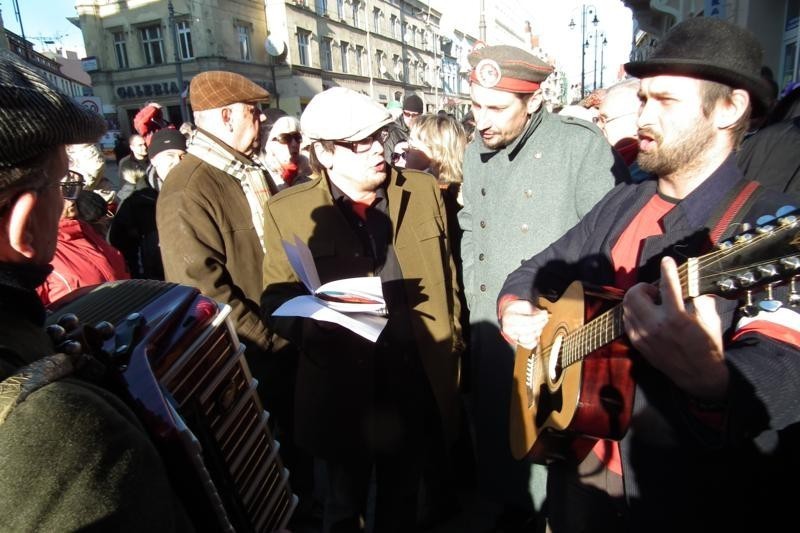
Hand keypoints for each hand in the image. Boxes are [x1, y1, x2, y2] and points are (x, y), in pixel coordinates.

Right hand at [500, 299, 548, 348]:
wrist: (509, 314)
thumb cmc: (517, 309)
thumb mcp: (523, 304)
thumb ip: (533, 309)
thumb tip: (544, 314)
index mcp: (509, 319)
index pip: (527, 320)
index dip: (538, 318)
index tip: (545, 314)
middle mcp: (509, 330)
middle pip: (529, 330)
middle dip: (540, 324)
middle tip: (545, 318)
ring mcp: (513, 338)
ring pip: (530, 339)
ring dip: (538, 331)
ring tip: (539, 324)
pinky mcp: (518, 343)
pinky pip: (530, 346)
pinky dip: (535, 340)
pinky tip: (536, 332)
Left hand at [622, 257, 727, 399]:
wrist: (700, 375)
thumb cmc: (708, 346)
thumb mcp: (711, 319)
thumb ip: (701, 299)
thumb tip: (694, 285)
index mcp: (677, 317)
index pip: (667, 286)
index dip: (666, 269)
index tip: (667, 261)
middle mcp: (656, 325)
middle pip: (634, 294)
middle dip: (643, 287)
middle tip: (655, 292)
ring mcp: (644, 335)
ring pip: (627, 306)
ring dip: (637, 299)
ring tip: (652, 304)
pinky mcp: (638, 343)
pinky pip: (627, 321)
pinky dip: (633, 313)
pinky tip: (646, 315)